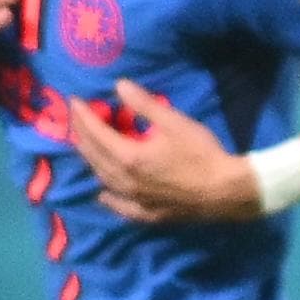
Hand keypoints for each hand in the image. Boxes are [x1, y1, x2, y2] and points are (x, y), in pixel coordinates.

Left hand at [63, 79, 254, 222]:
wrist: (225, 192)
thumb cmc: (201, 154)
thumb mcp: (174, 123)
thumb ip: (144, 105)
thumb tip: (119, 85)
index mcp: (129, 157)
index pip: (96, 134)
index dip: (83, 116)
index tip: (74, 102)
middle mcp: (124, 181)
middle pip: (94, 156)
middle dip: (82, 135)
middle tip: (76, 119)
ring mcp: (134, 200)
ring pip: (102, 179)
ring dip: (91, 160)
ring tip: (86, 146)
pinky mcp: (146, 214)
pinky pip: (118, 205)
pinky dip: (107, 196)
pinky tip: (103, 192)